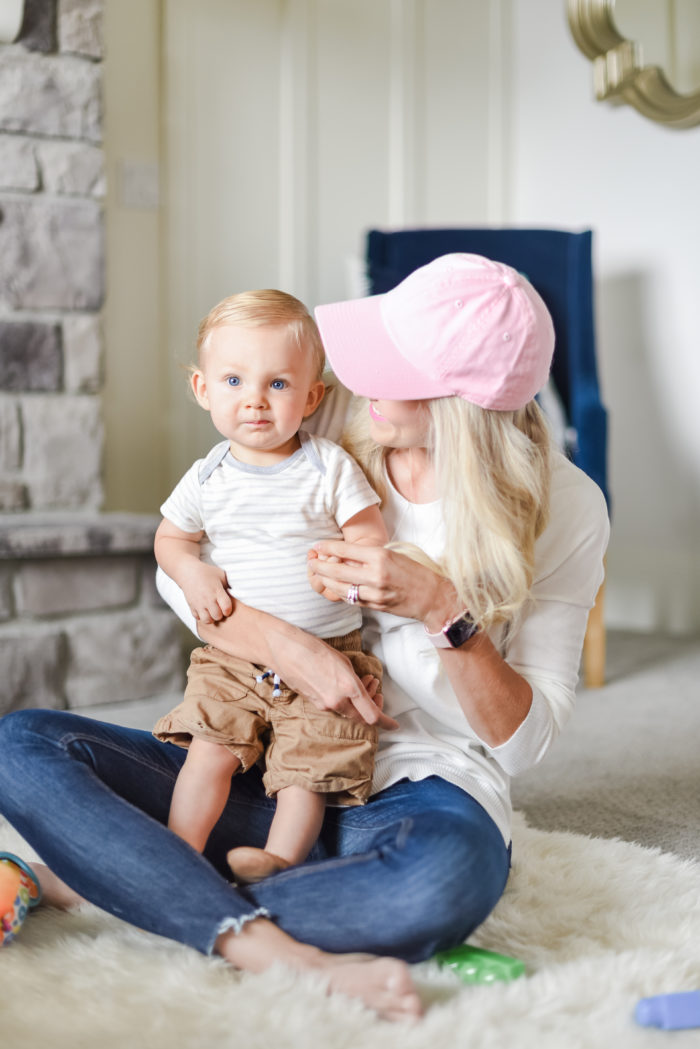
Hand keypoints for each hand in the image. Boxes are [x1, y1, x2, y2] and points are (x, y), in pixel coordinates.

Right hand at [179, 561, 233, 623]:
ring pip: (207, 620)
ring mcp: (198, 603)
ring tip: (212, 611)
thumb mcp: (221, 575)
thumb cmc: (207, 573)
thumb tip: (242, 591)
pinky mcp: (191, 606)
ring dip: (211, 618)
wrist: (188, 571)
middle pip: (217, 616)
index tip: (227, 606)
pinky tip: (204, 610)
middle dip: (221, 615)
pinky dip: (202, 616)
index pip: (226, 608)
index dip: (228, 610)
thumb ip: (230, 584)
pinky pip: (197, 618)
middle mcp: (208, 598)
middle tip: (220, 609)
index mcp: (217, 591)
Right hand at [274, 634, 396, 729]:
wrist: (285, 650)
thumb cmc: (315, 649)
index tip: (394, 725)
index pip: (372, 715)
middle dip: (373, 705)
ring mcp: (324, 704)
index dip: (386, 722)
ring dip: (359, 701)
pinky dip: (345, 699)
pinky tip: (344, 685)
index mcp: (348, 688)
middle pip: (362, 716)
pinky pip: (335, 706)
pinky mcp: (313, 703)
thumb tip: (362, 690)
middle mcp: (337, 701)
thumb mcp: (343, 662)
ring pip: (348, 711)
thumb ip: (355, 681)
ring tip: (365, 681)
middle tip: (377, 689)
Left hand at [307, 541, 452, 623]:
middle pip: (337, 570)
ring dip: (327, 581)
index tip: (317, 546)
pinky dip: (341, 592)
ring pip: (341, 587)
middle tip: (310, 562)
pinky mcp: (375, 605)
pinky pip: (351, 599)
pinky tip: (336, 587)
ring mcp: (375, 593)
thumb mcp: (393, 554)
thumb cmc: (415, 571)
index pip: (346, 550)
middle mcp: (376, 574)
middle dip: (320, 566)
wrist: (432, 596)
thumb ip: (369, 555)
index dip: (327, 547)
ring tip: (319, 575)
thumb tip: (343, 553)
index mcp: (381, 556)